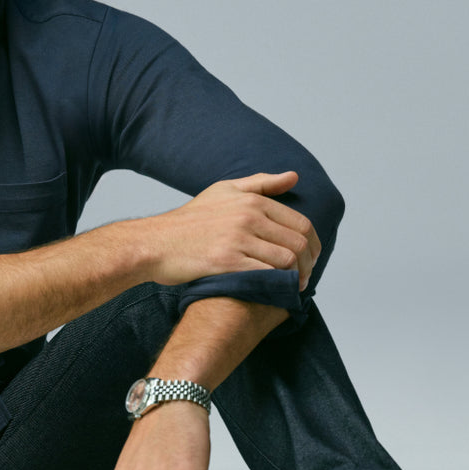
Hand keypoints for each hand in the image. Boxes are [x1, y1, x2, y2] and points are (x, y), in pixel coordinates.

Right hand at [146, 171, 319, 289]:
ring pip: (286, 260)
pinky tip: (276, 291)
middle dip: (309, 264)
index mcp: (252, 200)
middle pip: (298, 243)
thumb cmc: (189, 220)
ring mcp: (238, 240)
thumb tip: (294, 177)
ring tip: (293, 287)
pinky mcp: (227, 263)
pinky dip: (278, 284)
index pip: (300, 223)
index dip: (313, 245)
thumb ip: (261, 184)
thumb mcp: (224, 191)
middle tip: (306, 277)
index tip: (311, 259)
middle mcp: (248, 217)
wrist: (155, 242)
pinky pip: (266, 275)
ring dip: (297, 277)